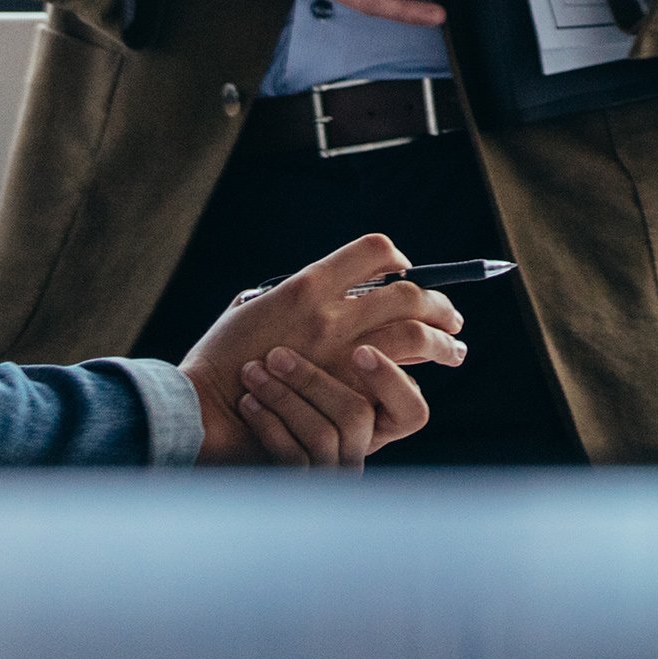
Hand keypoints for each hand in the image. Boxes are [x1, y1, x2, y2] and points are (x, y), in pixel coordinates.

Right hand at [181, 232, 473, 465]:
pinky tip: (423, 377)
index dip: (397, 258)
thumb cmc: (222, 359)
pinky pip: (399, 378)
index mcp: (307, 285)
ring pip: (416, 334)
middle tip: (450, 318)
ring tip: (454, 347)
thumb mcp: (255, 308)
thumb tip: (339, 293)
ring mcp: (342, 353)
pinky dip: (416, 374)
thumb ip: (299, 296)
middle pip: (409, 293)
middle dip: (438, 303)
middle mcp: (332, 313)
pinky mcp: (347, 393)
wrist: (203, 408)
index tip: (406, 270)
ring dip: (443, 339)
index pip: (374, 250)